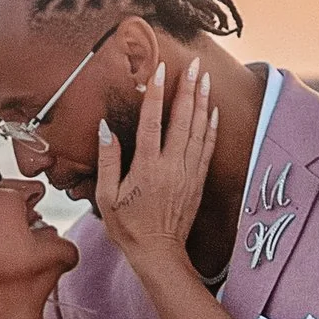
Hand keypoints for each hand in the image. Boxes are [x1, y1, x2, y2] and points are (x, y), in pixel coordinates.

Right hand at [94, 58, 217, 270]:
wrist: (159, 254)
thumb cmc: (128, 227)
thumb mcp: (107, 197)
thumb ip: (108, 161)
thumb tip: (105, 129)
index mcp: (147, 168)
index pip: (152, 122)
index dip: (156, 94)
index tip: (161, 70)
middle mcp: (171, 166)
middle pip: (182, 120)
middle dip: (188, 89)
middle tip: (194, 65)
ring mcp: (188, 173)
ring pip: (198, 130)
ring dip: (202, 102)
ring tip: (204, 78)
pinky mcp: (198, 181)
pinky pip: (207, 148)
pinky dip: (211, 127)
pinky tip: (212, 110)